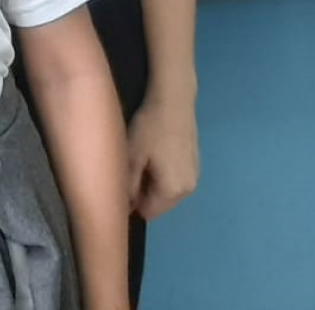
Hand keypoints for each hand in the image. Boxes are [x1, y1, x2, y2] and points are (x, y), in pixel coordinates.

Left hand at [127, 94, 199, 219]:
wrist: (174, 102)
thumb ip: (128, 185)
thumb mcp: (131, 156)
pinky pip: (174, 180)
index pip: (148, 212)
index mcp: (173, 191)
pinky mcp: (195, 165)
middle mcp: (188, 190)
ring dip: (151, 184)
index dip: (131, 203)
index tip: (119, 185)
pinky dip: (162, 175)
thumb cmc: (149, 129)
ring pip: (166, 192)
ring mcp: (194, 177)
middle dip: (141, 194)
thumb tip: (124, 205)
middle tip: (128, 169)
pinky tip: (153, 155)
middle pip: (159, 204)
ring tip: (140, 160)